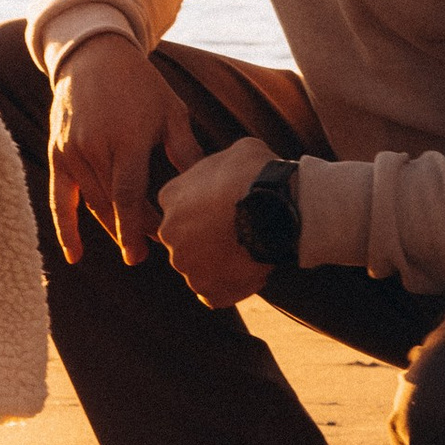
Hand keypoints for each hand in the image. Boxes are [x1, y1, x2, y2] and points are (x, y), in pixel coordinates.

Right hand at [47, 32, 197, 263]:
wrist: (93, 55)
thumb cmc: (140, 84)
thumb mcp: (170, 111)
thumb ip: (186, 150)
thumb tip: (205, 186)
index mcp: (124, 138)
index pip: (129, 195)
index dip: (141, 226)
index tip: (157, 247)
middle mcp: (93, 147)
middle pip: (112, 204)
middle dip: (133, 230)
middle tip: (154, 250)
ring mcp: (71, 152)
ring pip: (92, 203)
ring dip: (111, 227)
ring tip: (132, 246)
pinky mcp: (57, 154)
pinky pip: (59, 199)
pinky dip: (66, 228)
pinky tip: (76, 255)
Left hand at [153, 137, 275, 307]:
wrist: (275, 208)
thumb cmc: (257, 174)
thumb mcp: (236, 152)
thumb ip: (221, 165)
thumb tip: (230, 167)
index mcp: (171, 196)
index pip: (179, 208)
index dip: (204, 210)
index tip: (225, 210)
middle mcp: (170, 232)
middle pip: (186, 240)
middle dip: (208, 240)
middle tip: (239, 233)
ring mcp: (186, 264)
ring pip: (199, 268)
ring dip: (219, 265)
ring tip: (250, 252)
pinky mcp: (207, 289)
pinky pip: (215, 293)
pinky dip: (230, 288)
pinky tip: (251, 272)